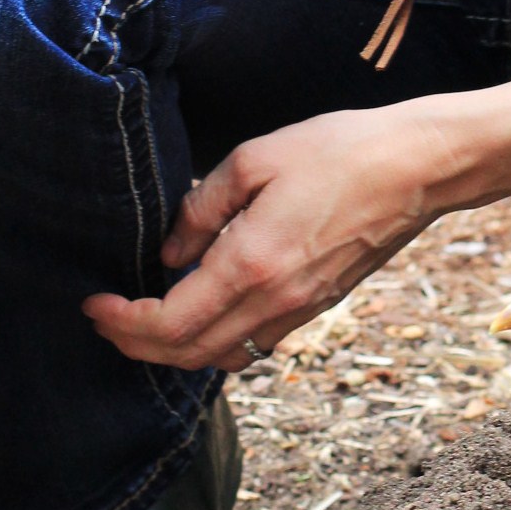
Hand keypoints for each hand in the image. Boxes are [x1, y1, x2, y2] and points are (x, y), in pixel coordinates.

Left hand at [84, 107, 442, 370]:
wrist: (417, 169)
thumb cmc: (340, 151)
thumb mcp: (256, 160)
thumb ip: (203, 208)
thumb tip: (170, 252)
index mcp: (251, 265)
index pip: (169, 323)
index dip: (123, 322)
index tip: (94, 305)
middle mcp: (274, 302)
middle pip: (188, 354)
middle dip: (137, 344)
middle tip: (106, 319)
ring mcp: (300, 311)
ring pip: (221, 358)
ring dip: (175, 350)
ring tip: (145, 320)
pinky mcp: (318, 305)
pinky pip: (254, 344)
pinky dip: (215, 341)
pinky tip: (204, 310)